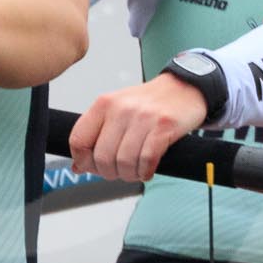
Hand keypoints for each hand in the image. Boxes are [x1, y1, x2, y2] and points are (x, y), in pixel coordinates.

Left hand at [68, 74, 209, 181]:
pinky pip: (146, 160)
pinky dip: (145, 171)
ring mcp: (143, 117)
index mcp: (104, 104)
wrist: (184, 88)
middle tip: (119, 172)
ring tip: (135, 172)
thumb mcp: (116, 111)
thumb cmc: (149, 104)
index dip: (83, 161)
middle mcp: (120, 108)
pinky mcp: (164, 126)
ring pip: (124, 162)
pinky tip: (147, 170)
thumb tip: (78, 166)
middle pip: (102, 157)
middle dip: (110, 173)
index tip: (92, 167)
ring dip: (129, 175)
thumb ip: (96, 135)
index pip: (78, 140)